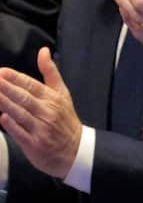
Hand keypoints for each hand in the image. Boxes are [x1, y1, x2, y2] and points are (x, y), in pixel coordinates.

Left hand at [0, 48, 81, 177]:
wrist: (76, 150)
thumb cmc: (65, 120)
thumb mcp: (62, 94)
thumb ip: (50, 72)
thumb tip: (43, 51)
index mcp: (53, 99)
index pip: (32, 85)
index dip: (15, 78)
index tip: (2, 72)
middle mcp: (48, 112)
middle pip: (23, 97)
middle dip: (5, 88)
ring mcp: (41, 129)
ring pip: (19, 113)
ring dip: (4, 103)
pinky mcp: (35, 144)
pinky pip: (20, 132)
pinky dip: (10, 124)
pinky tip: (2, 117)